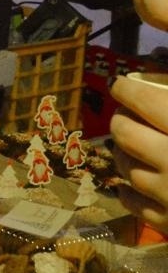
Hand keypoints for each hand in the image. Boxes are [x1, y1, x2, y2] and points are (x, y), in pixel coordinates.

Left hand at [110, 74, 167, 229]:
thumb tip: (152, 73)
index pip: (145, 101)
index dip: (127, 89)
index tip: (120, 86)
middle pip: (124, 132)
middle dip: (122, 121)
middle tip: (129, 118)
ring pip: (123, 166)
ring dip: (126, 153)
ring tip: (139, 148)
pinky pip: (130, 200)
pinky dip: (130, 188)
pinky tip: (141, 179)